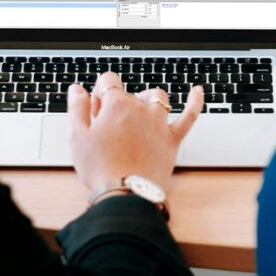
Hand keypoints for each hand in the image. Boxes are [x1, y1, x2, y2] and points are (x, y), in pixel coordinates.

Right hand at [69, 71, 203, 193]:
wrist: (126, 194)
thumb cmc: (100, 168)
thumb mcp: (78, 136)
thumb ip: (77, 108)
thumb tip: (77, 89)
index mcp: (116, 105)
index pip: (108, 81)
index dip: (99, 93)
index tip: (95, 110)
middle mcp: (140, 108)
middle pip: (129, 93)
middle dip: (116, 104)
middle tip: (106, 128)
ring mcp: (159, 123)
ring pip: (156, 98)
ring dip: (146, 100)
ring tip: (136, 113)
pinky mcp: (172, 139)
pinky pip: (189, 115)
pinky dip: (194, 101)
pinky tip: (198, 91)